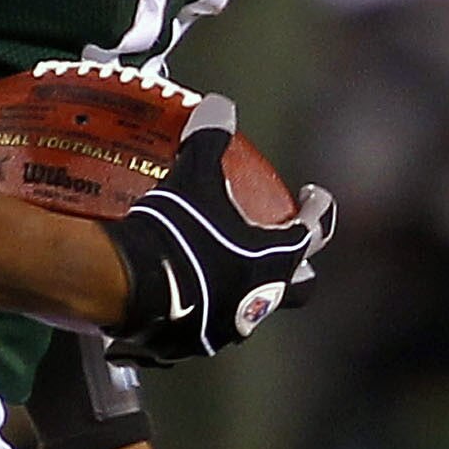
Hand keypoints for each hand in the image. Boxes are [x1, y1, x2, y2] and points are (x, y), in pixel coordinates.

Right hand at [106, 107, 334, 361]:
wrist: (131, 287)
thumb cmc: (177, 232)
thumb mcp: (194, 177)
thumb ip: (210, 140)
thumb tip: (220, 105)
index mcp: (275, 259)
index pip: (313, 231)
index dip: (318, 210)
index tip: (314, 195)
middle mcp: (261, 300)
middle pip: (300, 286)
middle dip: (298, 266)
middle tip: (286, 246)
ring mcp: (229, 327)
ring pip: (252, 310)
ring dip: (247, 290)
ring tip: (228, 268)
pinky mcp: (193, 344)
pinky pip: (208, 326)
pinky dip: (204, 309)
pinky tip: (185, 294)